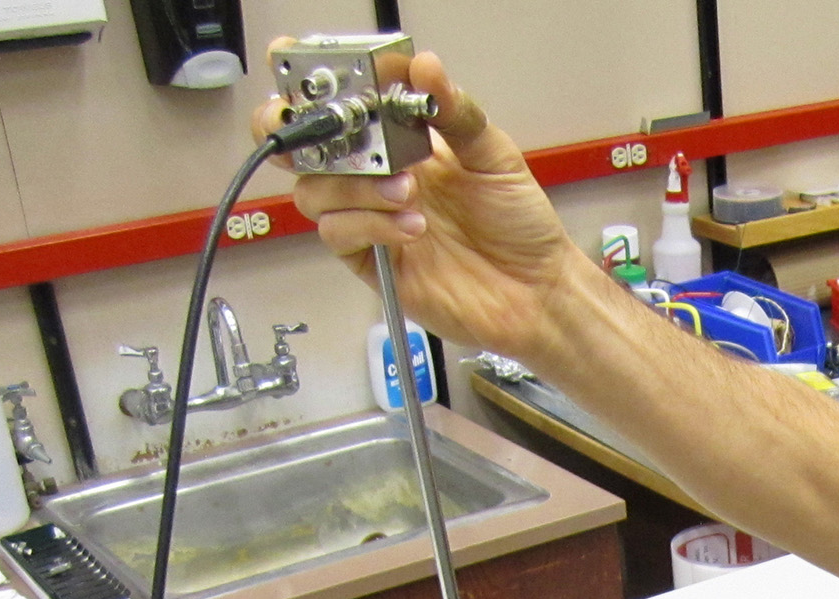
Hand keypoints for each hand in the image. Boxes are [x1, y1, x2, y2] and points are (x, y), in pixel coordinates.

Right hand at [253, 47, 589, 360]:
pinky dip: (368, 224)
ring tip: (407, 192)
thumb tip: (424, 68)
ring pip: (314, 193)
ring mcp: (372, 221)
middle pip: (304, 151)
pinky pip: (339, 236)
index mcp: (402, 145)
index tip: (336, 88)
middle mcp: (379, 180)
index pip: (339, 112)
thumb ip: (455, 112)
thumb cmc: (520, 225)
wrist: (536, 291)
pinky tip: (411, 226)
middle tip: (344, 138)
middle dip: (301, 137)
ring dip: (354, 186)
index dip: (321, 97)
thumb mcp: (494, 155)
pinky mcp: (373, 263)